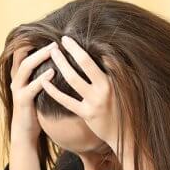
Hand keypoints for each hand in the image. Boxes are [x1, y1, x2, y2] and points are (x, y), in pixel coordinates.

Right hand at [9, 43, 56, 144]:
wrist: (25, 132)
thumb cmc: (35, 110)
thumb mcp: (37, 89)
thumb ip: (42, 75)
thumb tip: (58, 61)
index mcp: (19, 75)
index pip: (22, 52)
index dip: (32, 42)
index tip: (48, 33)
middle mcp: (16, 80)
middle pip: (23, 56)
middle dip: (38, 46)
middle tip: (54, 40)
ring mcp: (17, 90)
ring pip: (25, 67)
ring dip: (39, 57)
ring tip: (53, 50)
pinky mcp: (22, 101)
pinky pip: (31, 87)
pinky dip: (42, 79)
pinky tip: (53, 73)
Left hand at [41, 36, 120, 154]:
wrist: (125, 133)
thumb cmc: (125, 107)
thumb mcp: (125, 87)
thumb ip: (115, 72)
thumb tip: (105, 54)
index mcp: (115, 78)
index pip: (102, 56)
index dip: (88, 45)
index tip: (78, 36)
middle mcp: (105, 88)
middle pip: (85, 63)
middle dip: (73, 49)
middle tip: (63, 39)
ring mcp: (95, 101)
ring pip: (73, 79)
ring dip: (62, 64)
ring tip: (53, 53)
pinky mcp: (86, 113)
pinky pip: (66, 100)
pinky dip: (54, 90)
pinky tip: (44, 81)